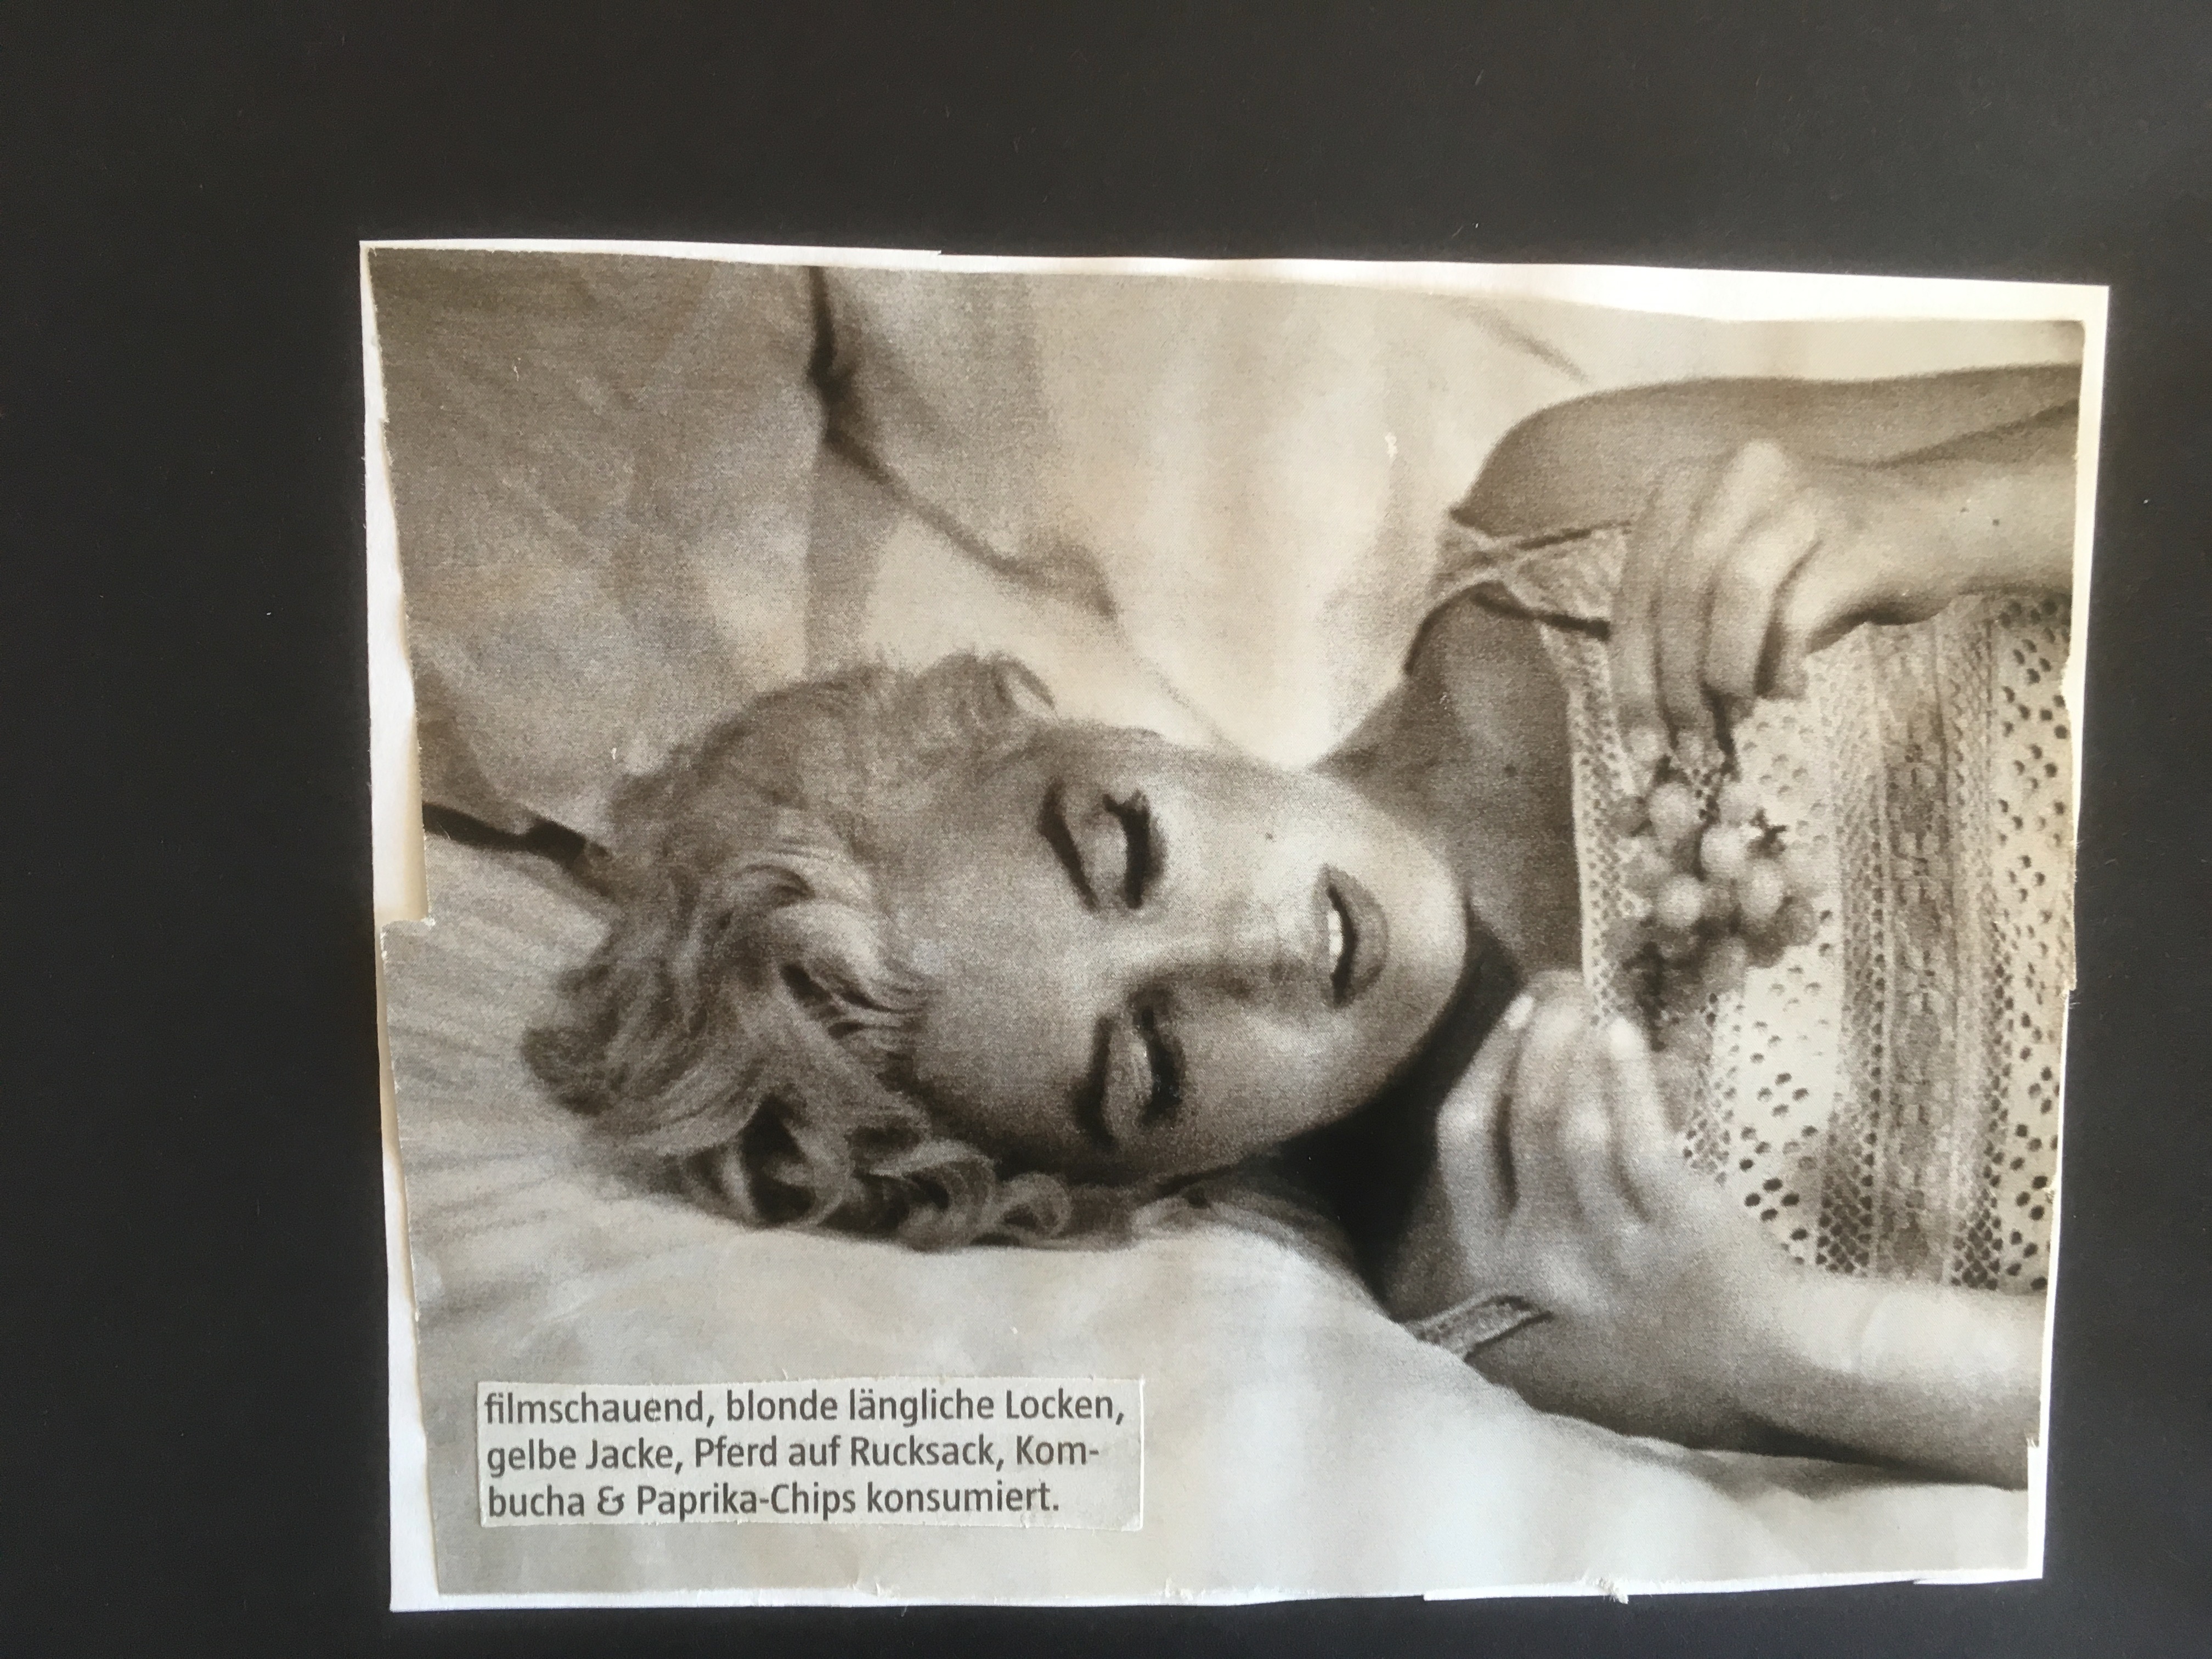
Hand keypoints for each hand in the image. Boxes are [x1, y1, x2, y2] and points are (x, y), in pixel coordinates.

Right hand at [1410, 975, 1803, 1449]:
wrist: (1764, 1346)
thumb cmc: (1658, 1284)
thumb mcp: (1570, 1247)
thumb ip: (1540, 1175)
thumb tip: (1537, 1056)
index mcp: (1502, 1259)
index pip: (1462, 1144)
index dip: (1483, 1067)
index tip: (1516, 1014)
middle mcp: (1544, 1259)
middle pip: (1516, 1123)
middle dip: (1531, 1041)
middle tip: (1559, 990)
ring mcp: (1610, 1247)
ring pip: (1572, 1125)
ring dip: (1578, 1050)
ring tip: (1596, 1008)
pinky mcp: (1673, 1227)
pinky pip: (1638, 1136)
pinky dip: (1626, 1074)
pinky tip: (1625, 1033)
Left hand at [1609, 439, 1970, 756]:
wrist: (1929, 522)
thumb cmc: (1815, 565)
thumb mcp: (1734, 582)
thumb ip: (1688, 630)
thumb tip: (1653, 720)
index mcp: (1684, 486)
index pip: (1637, 591)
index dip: (1632, 676)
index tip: (1640, 744)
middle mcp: (1735, 476)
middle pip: (1679, 593)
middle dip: (1676, 683)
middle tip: (1692, 739)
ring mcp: (1797, 499)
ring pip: (1731, 595)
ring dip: (1724, 672)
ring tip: (1737, 710)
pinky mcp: (1853, 537)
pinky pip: (1794, 614)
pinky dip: (1778, 665)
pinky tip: (1787, 687)